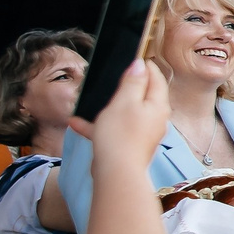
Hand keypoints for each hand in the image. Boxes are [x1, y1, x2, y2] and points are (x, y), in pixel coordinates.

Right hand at [72, 58, 169, 174]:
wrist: (116, 174)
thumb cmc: (121, 137)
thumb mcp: (125, 101)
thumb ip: (133, 82)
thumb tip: (140, 65)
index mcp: (157, 105)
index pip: (156, 79)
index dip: (145, 67)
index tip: (135, 58)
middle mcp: (154, 119)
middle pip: (142, 96)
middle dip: (126, 87)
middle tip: (114, 77)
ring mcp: (141, 133)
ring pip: (124, 114)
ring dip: (106, 108)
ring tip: (92, 101)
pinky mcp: (127, 146)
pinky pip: (112, 130)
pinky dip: (97, 126)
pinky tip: (76, 123)